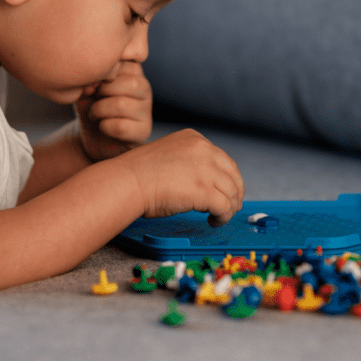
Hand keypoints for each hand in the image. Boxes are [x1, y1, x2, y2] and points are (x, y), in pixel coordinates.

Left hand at [75, 61, 152, 161]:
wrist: (95, 135)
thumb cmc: (91, 104)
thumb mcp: (87, 86)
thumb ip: (91, 76)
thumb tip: (95, 81)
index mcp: (132, 70)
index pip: (124, 62)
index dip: (102, 72)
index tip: (91, 82)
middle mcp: (144, 87)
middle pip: (130, 83)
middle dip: (103, 91)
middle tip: (92, 98)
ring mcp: (146, 110)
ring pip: (122, 105)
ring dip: (99, 110)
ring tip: (93, 113)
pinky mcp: (143, 131)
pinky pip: (120, 126)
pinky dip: (104, 127)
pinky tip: (102, 126)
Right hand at [116, 128, 244, 226]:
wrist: (126, 182)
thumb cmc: (138, 175)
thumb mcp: (169, 156)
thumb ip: (189, 163)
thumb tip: (206, 183)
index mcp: (194, 139)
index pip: (223, 160)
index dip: (228, 178)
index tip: (227, 191)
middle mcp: (204, 150)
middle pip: (232, 174)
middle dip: (234, 193)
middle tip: (230, 207)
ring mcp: (206, 169)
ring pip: (232, 192)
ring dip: (228, 207)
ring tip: (218, 217)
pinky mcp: (205, 191)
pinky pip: (225, 207)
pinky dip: (223, 217)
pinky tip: (212, 221)